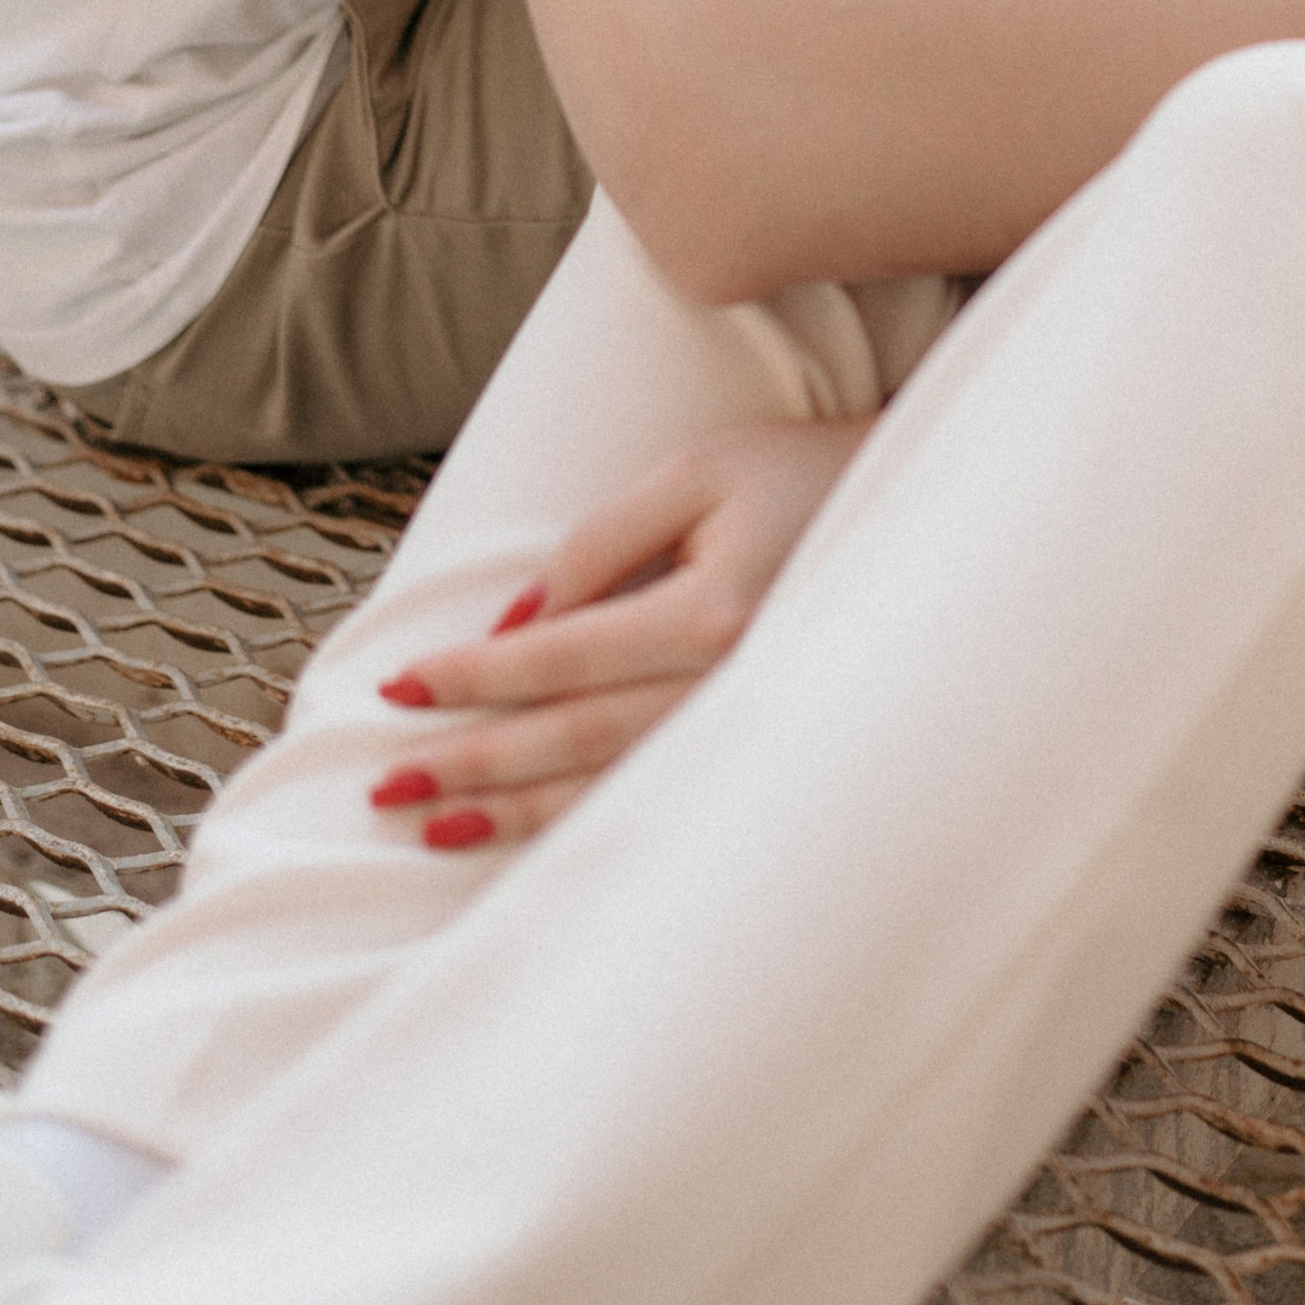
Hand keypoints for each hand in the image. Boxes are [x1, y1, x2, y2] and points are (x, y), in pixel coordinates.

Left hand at [369, 419, 867, 849]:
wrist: (921, 516)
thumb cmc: (802, 475)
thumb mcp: (702, 470)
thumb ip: (601, 541)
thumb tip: (515, 619)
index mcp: (709, 611)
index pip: (560, 657)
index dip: (474, 677)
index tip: (398, 688)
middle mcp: (726, 685)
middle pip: (571, 737)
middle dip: (471, 762)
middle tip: (383, 786)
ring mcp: (745, 728)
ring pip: (608, 786)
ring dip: (512, 810)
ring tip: (431, 825)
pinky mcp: (756, 746)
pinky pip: (654, 797)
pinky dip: (582, 822)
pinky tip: (528, 834)